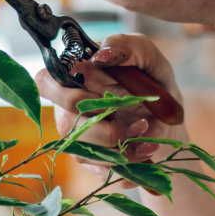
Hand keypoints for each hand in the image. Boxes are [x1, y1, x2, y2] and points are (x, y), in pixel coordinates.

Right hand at [35, 33, 185, 162]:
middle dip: (104, 124)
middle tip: (138, 118)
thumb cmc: (150, 77)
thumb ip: (126, 46)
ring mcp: (78, 139)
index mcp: (72, 80)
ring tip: (147, 133)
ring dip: (119, 145)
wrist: (170, 115)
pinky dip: (129, 161)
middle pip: (68, 123)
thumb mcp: (146, 55)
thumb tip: (101, 54)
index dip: (63, 91)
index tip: (96, 93)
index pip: (44, 83)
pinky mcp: (94, 163)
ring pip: (85, 150)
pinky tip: (148, 150)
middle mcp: (68, 111)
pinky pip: (103, 169)